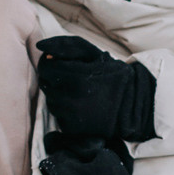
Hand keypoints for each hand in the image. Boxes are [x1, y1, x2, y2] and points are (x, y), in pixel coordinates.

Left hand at [35, 36, 156, 140]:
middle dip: (55, 80)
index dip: (52, 64)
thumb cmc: (113, 76)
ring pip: (50, 100)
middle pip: (45, 84)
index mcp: (74, 76)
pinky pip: (57, 116)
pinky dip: (65, 111)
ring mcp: (69, 116)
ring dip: (59, 95)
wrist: (132, 107)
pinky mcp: (70, 129)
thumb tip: (41, 47)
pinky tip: (80, 107)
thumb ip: (66, 46)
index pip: (45, 67)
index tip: (63, 65)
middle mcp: (69, 98)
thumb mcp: (94, 54)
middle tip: (74, 80)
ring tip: (79, 93)